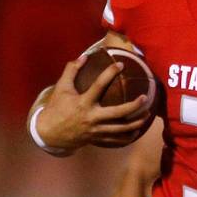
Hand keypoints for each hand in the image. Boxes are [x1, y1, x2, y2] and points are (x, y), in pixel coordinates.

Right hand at [35, 55, 151, 152]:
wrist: (50, 133)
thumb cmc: (57, 108)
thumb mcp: (61, 88)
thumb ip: (71, 70)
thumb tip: (84, 56)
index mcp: (83, 102)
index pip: (99, 85)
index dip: (110, 73)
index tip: (120, 64)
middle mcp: (92, 117)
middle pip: (118, 113)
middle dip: (133, 106)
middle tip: (144, 98)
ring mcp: (96, 130)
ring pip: (120, 129)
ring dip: (135, 122)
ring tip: (147, 114)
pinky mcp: (97, 139)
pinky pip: (116, 140)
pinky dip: (128, 137)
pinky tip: (137, 131)